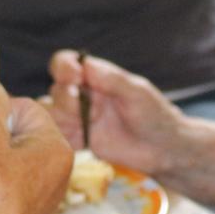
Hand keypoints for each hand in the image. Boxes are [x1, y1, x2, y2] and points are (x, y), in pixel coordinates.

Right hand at [46, 51, 184, 176]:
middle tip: (92, 112)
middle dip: (67, 99)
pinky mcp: (80, 140)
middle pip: (56, 89)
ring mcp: (80, 118)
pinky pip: (58, 136)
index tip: (75, 78)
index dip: (63, 68)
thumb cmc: (154, 114)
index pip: (65, 63)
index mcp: (95, 77)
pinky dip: (64, 137)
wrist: (163, 150)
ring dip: (63, 119)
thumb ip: (111, 79)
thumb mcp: (136, 92)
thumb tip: (84, 64)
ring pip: (51, 112)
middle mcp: (83, 95)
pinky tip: (84, 141)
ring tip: (89, 126)